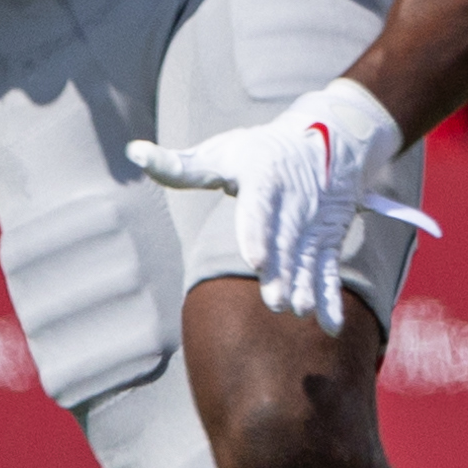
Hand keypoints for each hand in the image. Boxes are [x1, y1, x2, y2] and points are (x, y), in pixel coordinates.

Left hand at [130, 79, 409, 335]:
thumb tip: (134, 153)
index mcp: (264, 177)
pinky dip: (332, 298)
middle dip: (283, 273)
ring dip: (306, 287)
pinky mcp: (327, 240)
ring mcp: (313, 224)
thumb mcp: (223, 151)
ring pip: (309, 259)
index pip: (261, 207)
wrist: (330, 139)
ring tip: (299, 312)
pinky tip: (330, 327)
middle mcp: (294, 202)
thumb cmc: (262, 151)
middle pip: (286, 241)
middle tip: (276, 304)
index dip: (258, 234)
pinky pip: (329, 270)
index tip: (255, 261)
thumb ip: (181, 165)